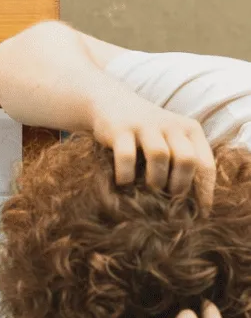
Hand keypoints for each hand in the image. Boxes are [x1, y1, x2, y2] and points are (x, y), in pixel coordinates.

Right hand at [92, 92, 215, 210]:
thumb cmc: (146, 133)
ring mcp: (145, 126)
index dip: (204, 192)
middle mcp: (171, 125)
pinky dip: (126, 175)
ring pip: (159, 155)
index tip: (200, 213)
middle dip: (179, 185)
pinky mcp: (120, 130)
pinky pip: (126, 156)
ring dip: (155, 179)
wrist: (112, 103)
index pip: (205, 164)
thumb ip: (183, 162)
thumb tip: (191, 205)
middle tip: (170, 198)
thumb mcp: (171, 140)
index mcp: (190, 130)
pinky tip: (123, 182)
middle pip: (186, 159)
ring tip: (149, 189)